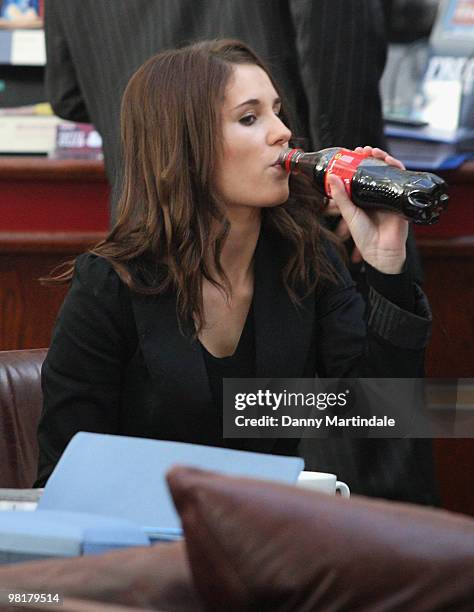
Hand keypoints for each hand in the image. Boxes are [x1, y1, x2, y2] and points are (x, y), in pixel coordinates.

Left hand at [326, 146, 407, 273]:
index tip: (353, 153)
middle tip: (364, 150)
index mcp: (364, 197)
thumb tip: (331, 176)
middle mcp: (378, 194)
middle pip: (377, 170)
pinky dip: (398, 168)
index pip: (362, 174)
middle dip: (371, 157)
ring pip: (389, 172)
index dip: (359, 162)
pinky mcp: (401, 198)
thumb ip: (341, 196)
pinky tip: (391, 162)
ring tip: (375, 152)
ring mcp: (390, 195)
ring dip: (384, 159)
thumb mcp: (349, 214)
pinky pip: (402, 180)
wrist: (381, 252)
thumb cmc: (364, 237)